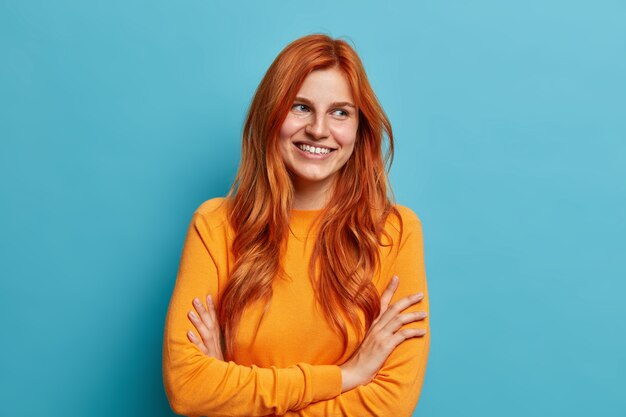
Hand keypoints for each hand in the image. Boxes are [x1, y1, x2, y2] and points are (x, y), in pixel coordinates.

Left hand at [186, 294, 223, 359]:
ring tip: (190, 313)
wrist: (224, 380)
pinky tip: (188, 334)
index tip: (208, 296)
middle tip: (195, 299)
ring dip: (198, 323)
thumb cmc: (217, 364)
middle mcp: (215, 342)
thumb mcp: (217, 349)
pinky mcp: (206, 359)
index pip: (215, 321)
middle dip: (203, 311)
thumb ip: (213, 338)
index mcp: (217, 339)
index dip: (212, 308)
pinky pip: (200, 349)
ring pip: (205, 334)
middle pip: (209, 324)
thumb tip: (208, 326)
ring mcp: (210, 350)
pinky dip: (195, 341)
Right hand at [339, 275, 426, 391]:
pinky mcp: (385, 345)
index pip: (382, 302)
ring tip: (425, 313)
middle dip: (408, 299)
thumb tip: (388, 329)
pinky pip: (403, 334)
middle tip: (420, 294)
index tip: (396, 278)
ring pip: (400, 319)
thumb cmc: (362, 359)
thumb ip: (378, 333)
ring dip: (414, 315)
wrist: (353, 371)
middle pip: (394, 307)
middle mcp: (376, 327)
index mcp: (373, 324)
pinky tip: (423, 332)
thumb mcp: (369, 341)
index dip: (390, 289)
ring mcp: (380, 335)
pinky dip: (414, 331)